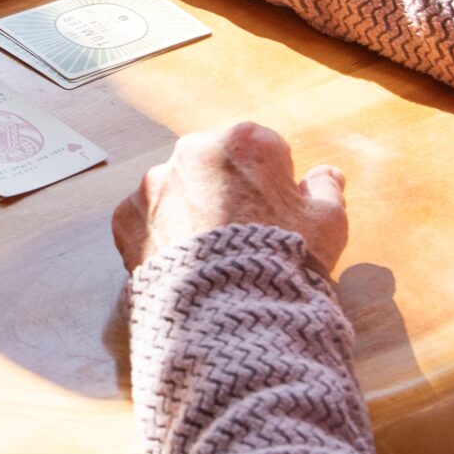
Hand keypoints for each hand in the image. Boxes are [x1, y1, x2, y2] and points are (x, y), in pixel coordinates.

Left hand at [112, 121, 346, 274]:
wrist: (227, 313)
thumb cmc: (283, 260)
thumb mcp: (326, 223)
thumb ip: (326, 189)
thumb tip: (327, 174)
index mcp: (244, 141)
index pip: (261, 150)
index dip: (272, 184)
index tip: (275, 214)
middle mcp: (192, 150)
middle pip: (214, 166)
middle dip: (226, 192)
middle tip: (241, 236)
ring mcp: (153, 184)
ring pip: (176, 192)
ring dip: (190, 213)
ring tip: (208, 257)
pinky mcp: (126, 217)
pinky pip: (145, 220)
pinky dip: (159, 237)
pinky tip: (182, 265)